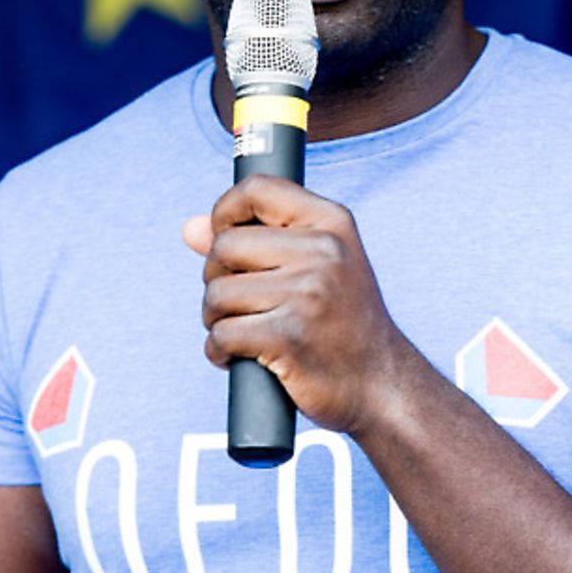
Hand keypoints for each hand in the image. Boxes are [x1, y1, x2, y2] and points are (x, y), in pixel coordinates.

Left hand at [183, 175, 424, 435]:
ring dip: (216, 320)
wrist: (382, 384)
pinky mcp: (289, 337)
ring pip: (217, 294)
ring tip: (245, 331)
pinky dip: (219, 351)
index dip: (224, 212)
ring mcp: (307, 294)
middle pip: (224, 246)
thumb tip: (190, 228)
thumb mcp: (315, 266)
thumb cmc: (341, 323)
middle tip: (240, 303)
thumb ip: (253, 240)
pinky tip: (240, 357)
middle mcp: (324, 251)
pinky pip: (221, 334)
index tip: (225, 239)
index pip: (256, 188)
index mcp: (332, 223)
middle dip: (216, 279)